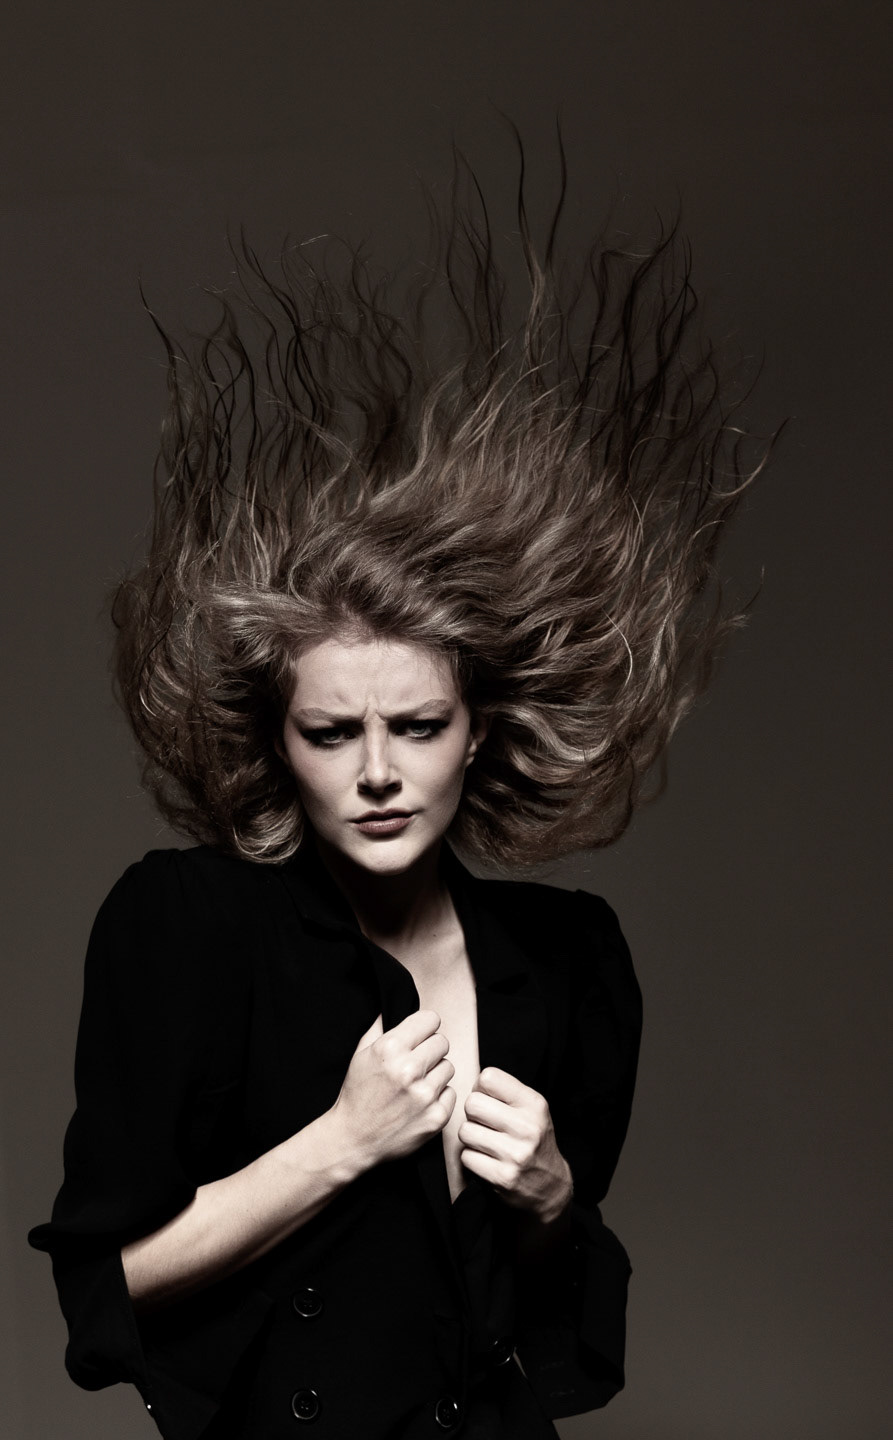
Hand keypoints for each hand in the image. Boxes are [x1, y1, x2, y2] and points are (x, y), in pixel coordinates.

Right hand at [330, 1010, 455, 1170]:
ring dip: (436, 1073)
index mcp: (390, 1048)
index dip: (425, 1027)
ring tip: (416, 1084)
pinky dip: (439, 1097)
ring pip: (449, 1067)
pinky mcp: (437, 1117)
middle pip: (442, 1042)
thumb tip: (396, 1001)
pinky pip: (451, 1093)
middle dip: (430, 1050)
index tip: (421, 1036)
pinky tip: (420, 1102)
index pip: (431, 1020)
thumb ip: (381, 1026)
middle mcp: (409, 1069)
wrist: (353, 1140)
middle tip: (417, 1062)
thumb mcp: (361, 1054)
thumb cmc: (357, 1095)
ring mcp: (425, 1095)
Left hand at [458, 1067, 572, 1223]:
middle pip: (472, 1104)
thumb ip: (506, 1092)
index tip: (489, 1101)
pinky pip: (466, 1157)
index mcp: (534, 1104)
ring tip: (486, 1143)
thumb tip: (473, 1083)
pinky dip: (472, 1158)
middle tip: (485, 1124)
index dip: (481, 1089)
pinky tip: (487, 1160)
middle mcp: (527, 1127)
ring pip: (465, 1131)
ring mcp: (515, 1154)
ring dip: (470, 1137)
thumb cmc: (534, 1141)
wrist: (551, 1186)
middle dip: (473, 1114)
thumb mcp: (532, 1110)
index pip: (488, 1078)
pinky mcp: (503, 1177)